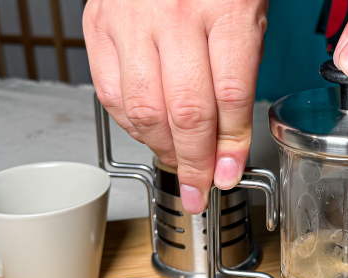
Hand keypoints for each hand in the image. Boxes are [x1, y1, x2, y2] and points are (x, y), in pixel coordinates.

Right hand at [84, 0, 267, 213]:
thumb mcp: (249, 11)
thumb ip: (243, 74)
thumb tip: (229, 145)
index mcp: (226, 6)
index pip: (228, 97)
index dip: (229, 147)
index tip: (228, 174)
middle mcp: (175, 13)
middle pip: (185, 112)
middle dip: (194, 162)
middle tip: (200, 189)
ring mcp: (130, 19)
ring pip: (143, 110)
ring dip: (162, 149)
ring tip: (177, 162)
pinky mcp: (98, 24)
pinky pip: (111, 94)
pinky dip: (131, 124)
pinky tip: (149, 132)